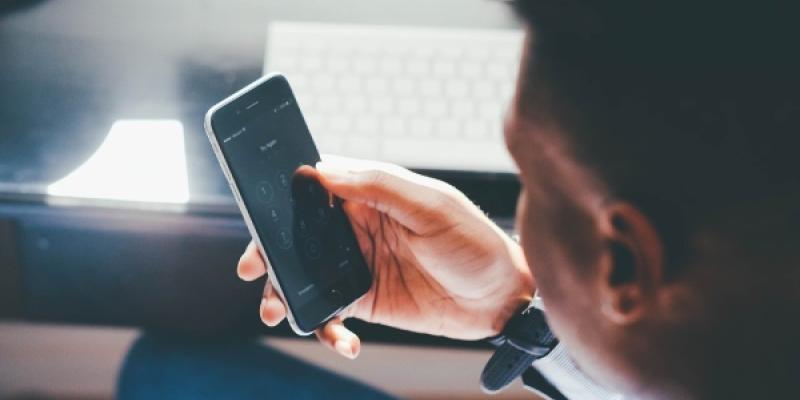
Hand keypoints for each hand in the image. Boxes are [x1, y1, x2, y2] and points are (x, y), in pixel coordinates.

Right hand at [238, 156, 533, 358]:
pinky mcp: (363, 301)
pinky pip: (329, 313)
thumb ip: (379, 186)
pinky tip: (344, 341)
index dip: (282, 197)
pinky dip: (325, 328)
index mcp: (370, 195)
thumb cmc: (475, 242)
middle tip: (252, 266)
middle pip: (297, 233)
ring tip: (275, 310)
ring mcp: (357, 265)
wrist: (502, 299)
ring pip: (304, 275)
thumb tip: (323, 171)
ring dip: (283, 292)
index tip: (259, 212)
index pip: (314, 188)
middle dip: (268, 249)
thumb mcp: (432, 205)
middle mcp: (356, 227)